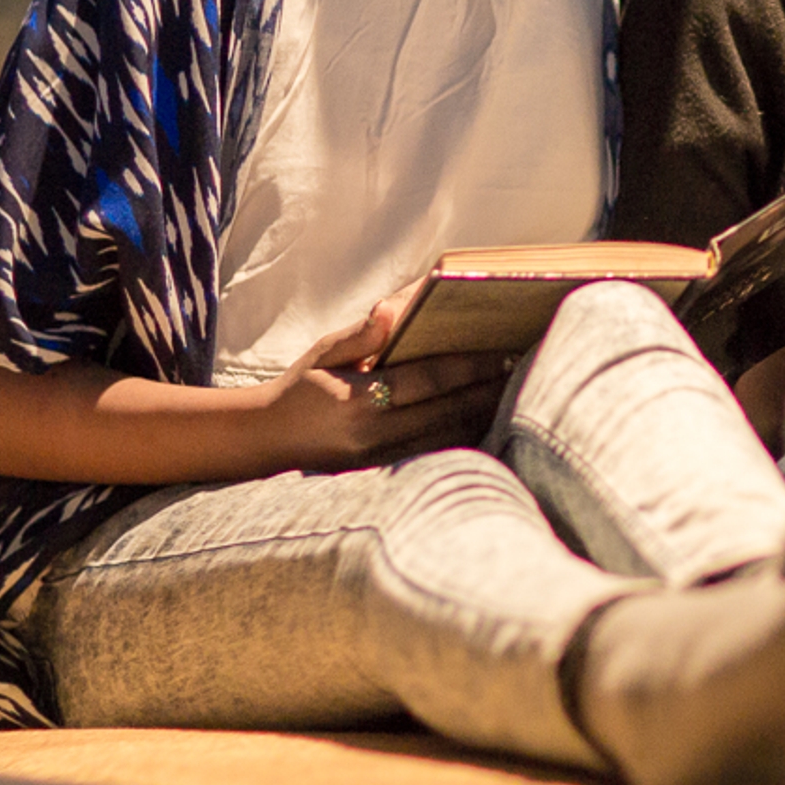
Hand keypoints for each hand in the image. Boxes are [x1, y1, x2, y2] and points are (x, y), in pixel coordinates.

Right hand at [277, 278, 508, 467]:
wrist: (265, 440)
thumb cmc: (300, 387)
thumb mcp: (323, 352)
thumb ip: (361, 334)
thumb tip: (394, 309)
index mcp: (357, 401)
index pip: (425, 380)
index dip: (467, 367)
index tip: (500, 352)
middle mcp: (371, 435)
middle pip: (445, 411)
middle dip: (485, 390)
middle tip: (518, 368)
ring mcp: (378, 461)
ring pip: (445, 438)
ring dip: (480, 415)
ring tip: (510, 392)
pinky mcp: (382, 475)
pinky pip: (432, 455)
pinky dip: (461, 437)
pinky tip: (482, 419)